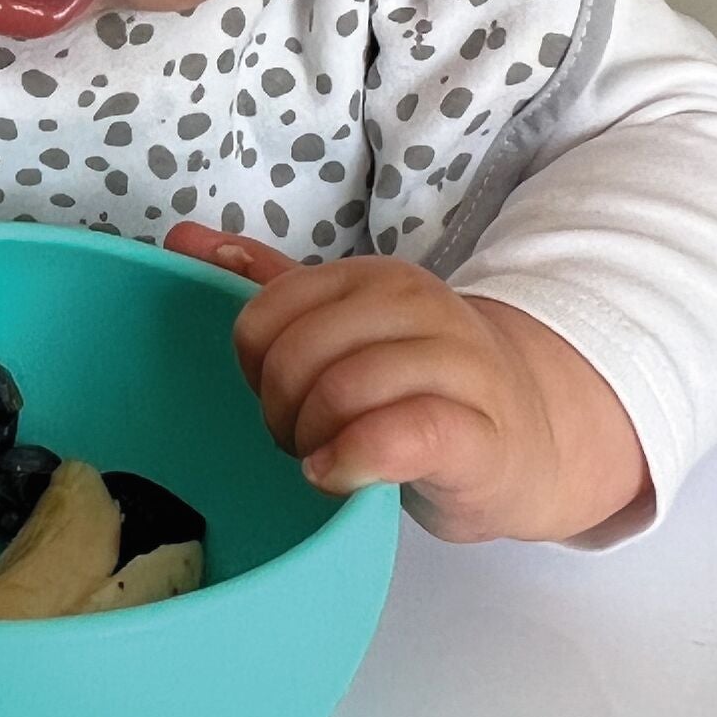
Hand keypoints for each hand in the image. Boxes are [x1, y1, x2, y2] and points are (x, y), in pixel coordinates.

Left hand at [165, 223, 647, 541]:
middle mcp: (416, 307)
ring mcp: (455, 365)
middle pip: (296, 355)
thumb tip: (182, 241)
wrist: (534, 435)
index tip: (278, 393)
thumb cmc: (423, 385)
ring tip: (326, 458)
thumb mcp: (347, 327)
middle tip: (301, 436)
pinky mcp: (479, 434)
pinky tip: (338, 476)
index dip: (253, 367)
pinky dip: (352, 460)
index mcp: (372, 278)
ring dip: (312, 441)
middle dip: (279, 410)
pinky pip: (398, 436)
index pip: (264, 313)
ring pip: (341, 391)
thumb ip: (270, 285)